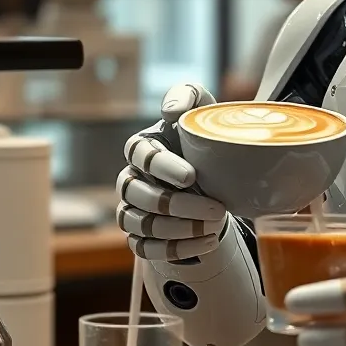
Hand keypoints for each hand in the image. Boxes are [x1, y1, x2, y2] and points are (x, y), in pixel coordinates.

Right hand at [116, 83, 226, 261]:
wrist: (215, 169)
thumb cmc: (202, 136)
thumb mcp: (200, 106)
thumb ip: (187, 95)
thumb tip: (170, 111)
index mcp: (142, 147)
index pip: (139, 155)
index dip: (162, 167)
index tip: (192, 176)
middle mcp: (130, 179)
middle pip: (139, 195)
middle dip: (177, 205)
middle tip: (215, 209)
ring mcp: (131, 209)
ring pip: (140, 225)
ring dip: (178, 230)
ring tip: (214, 227)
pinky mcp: (140, 236)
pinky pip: (146, 249)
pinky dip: (176, 249)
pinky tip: (207, 243)